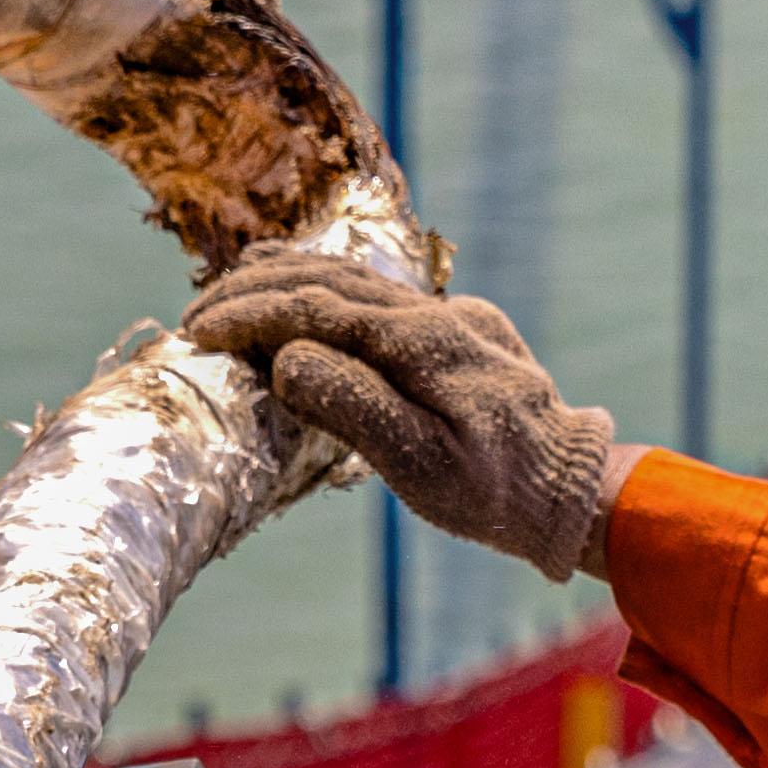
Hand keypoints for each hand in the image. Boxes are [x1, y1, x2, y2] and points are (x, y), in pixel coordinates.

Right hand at [177, 252, 631, 578]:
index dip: (251, 315)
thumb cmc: (493, 491)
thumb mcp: (421, 467)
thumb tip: (288, 357)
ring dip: (284, 281)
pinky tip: (296, 296)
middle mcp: (436, 314)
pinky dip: (323, 289)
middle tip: (195, 315)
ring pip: (351, 276)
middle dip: (254, 291)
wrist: (571, 489)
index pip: (317, 309)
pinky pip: (375, 293)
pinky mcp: (455, 329)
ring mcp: (449, 316)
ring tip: (228, 293)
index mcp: (424, 342)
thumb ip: (354, 407)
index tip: (199, 332)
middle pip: (328, 279)